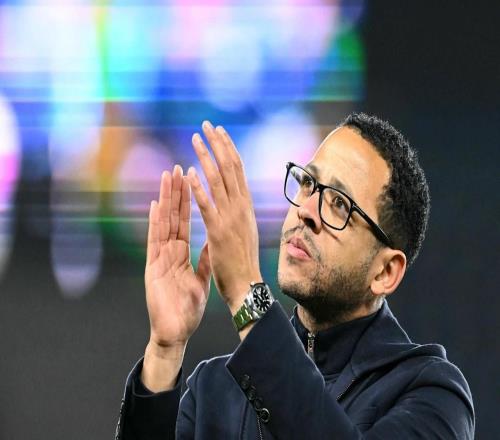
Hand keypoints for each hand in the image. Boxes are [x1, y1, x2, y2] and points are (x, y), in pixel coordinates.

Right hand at [142, 165, 210, 390]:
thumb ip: (204, 258)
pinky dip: (155, 224)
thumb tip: (213, 241)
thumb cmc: (186, 307)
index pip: (184, 220)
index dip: (187, 200)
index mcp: (180, 253)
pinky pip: (155, 242)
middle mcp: (168, 251)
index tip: (190, 178)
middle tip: (177, 167)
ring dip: (165, 200)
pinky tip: (155, 206)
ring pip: (163, 223)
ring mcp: (159, 257)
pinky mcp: (153, 268)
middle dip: (176, 192)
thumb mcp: (200, 278)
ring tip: (167, 177)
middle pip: (173, 216)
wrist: (174, 331)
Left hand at [187, 121, 261, 314]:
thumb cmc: (244, 260)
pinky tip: (189, 173)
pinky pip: (207, 205)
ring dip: (206, 157)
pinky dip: (198, 188)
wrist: (248, 284)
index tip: (220, 132)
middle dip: (218, 144)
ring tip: (195, 139)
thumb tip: (236, 197)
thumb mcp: (246, 229)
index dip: (229, 148)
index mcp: (246, 206)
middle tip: (206, 125)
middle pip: (230, 167)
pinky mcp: (218, 231)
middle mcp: (241, 207)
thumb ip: (239, 211)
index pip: (238, 169)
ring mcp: (230, 218)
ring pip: (218, 180)